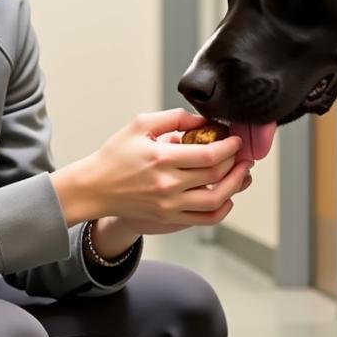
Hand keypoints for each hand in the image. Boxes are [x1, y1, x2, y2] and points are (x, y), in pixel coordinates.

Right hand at [51, 109, 253, 229]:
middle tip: (242, 154)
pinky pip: (205, 219)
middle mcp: (168, 185)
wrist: (94, 188)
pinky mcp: (168, 217)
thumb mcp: (140, 125)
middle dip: (236, 163)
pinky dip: (222, 209)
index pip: (209, 155)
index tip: (236, 139)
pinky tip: (227, 197)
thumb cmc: (115, 156)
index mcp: (161, 158)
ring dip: (235, 186)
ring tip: (241, 173)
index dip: (230, 147)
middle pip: (216, 176)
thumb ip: (174, 118)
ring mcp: (169, 205)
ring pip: (216, 200)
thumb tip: (204, 120)